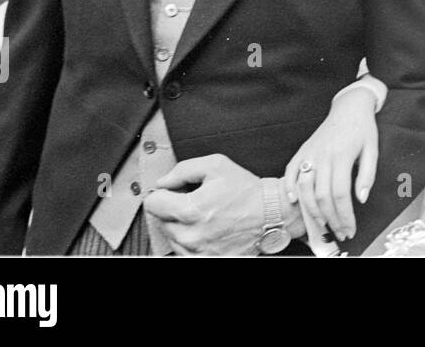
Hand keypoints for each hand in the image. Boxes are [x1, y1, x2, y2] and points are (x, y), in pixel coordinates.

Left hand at [143, 154, 265, 255]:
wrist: (272, 213)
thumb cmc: (247, 190)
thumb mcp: (216, 165)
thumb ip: (182, 170)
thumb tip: (162, 183)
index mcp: (190, 210)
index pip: (152, 203)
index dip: (163, 193)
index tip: (173, 192)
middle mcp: (191, 236)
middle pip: (161, 221)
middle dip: (174, 209)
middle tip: (197, 201)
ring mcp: (198, 252)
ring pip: (171, 237)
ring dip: (182, 226)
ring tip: (205, 216)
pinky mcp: (206, 260)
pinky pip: (184, 251)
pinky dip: (191, 240)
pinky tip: (207, 230)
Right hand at [284, 87, 378, 242]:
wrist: (349, 106)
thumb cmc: (363, 129)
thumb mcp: (373, 150)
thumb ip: (367, 176)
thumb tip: (361, 200)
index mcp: (342, 156)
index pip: (341, 195)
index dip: (345, 216)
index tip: (350, 229)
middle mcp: (323, 156)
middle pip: (322, 197)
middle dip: (331, 220)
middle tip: (339, 232)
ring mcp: (310, 153)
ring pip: (305, 189)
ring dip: (311, 211)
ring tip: (322, 224)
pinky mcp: (302, 151)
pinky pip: (290, 172)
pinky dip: (289, 188)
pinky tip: (294, 202)